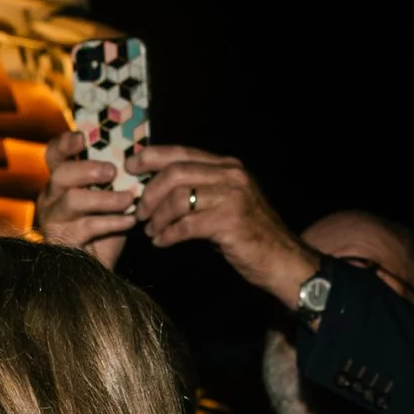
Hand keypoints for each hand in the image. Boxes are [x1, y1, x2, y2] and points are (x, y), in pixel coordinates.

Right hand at [39, 128, 136, 267]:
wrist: (97, 271)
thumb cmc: (105, 229)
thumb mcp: (110, 197)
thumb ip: (116, 177)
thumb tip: (139, 151)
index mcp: (62, 180)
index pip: (55, 153)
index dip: (66, 143)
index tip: (84, 137)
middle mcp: (51, 197)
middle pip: (61, 173)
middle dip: (88, 169)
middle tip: (112, 171)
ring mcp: (54, 220)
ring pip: (73, 199)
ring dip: (105, 198)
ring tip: (129, 199)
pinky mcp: (63, 241)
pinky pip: (88, 226)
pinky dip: (112, 222)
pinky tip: (130, 221)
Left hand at [132, 145, 313, 306]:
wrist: (282, 260)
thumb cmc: (249, 235)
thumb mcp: (225, 203)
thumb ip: (199, 190)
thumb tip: (158, 190)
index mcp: (228, 166)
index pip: (182, 152)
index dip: (152, 156)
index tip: (130, 166)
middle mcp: (231, 175)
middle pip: (175, 172)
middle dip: (150, 192)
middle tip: (139, 212)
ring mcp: (232, 196)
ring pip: (178, 197)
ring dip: (157, 217)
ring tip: (151, 231)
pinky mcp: (229, 221)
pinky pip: (186, 225)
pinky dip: (168, 234)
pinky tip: (162, 242)